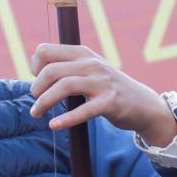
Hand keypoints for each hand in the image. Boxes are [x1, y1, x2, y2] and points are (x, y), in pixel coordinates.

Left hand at [28, 44, 176, 146]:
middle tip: (35, 103)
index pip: (45, 51)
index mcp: (83, 53)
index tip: (37, 81)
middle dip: (37, 88)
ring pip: (64, 86)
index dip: (35, 66)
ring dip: (45, 102)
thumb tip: (37, 72)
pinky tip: (54, 126)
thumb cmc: (107, 88)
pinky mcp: (110, 102)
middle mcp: (91, 64)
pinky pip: (83, 111)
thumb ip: (68, 67)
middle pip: (51, 70)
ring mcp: (102, 82)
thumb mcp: (89, 70)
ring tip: (37, 113)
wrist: (142, 104)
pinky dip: (66, 119)